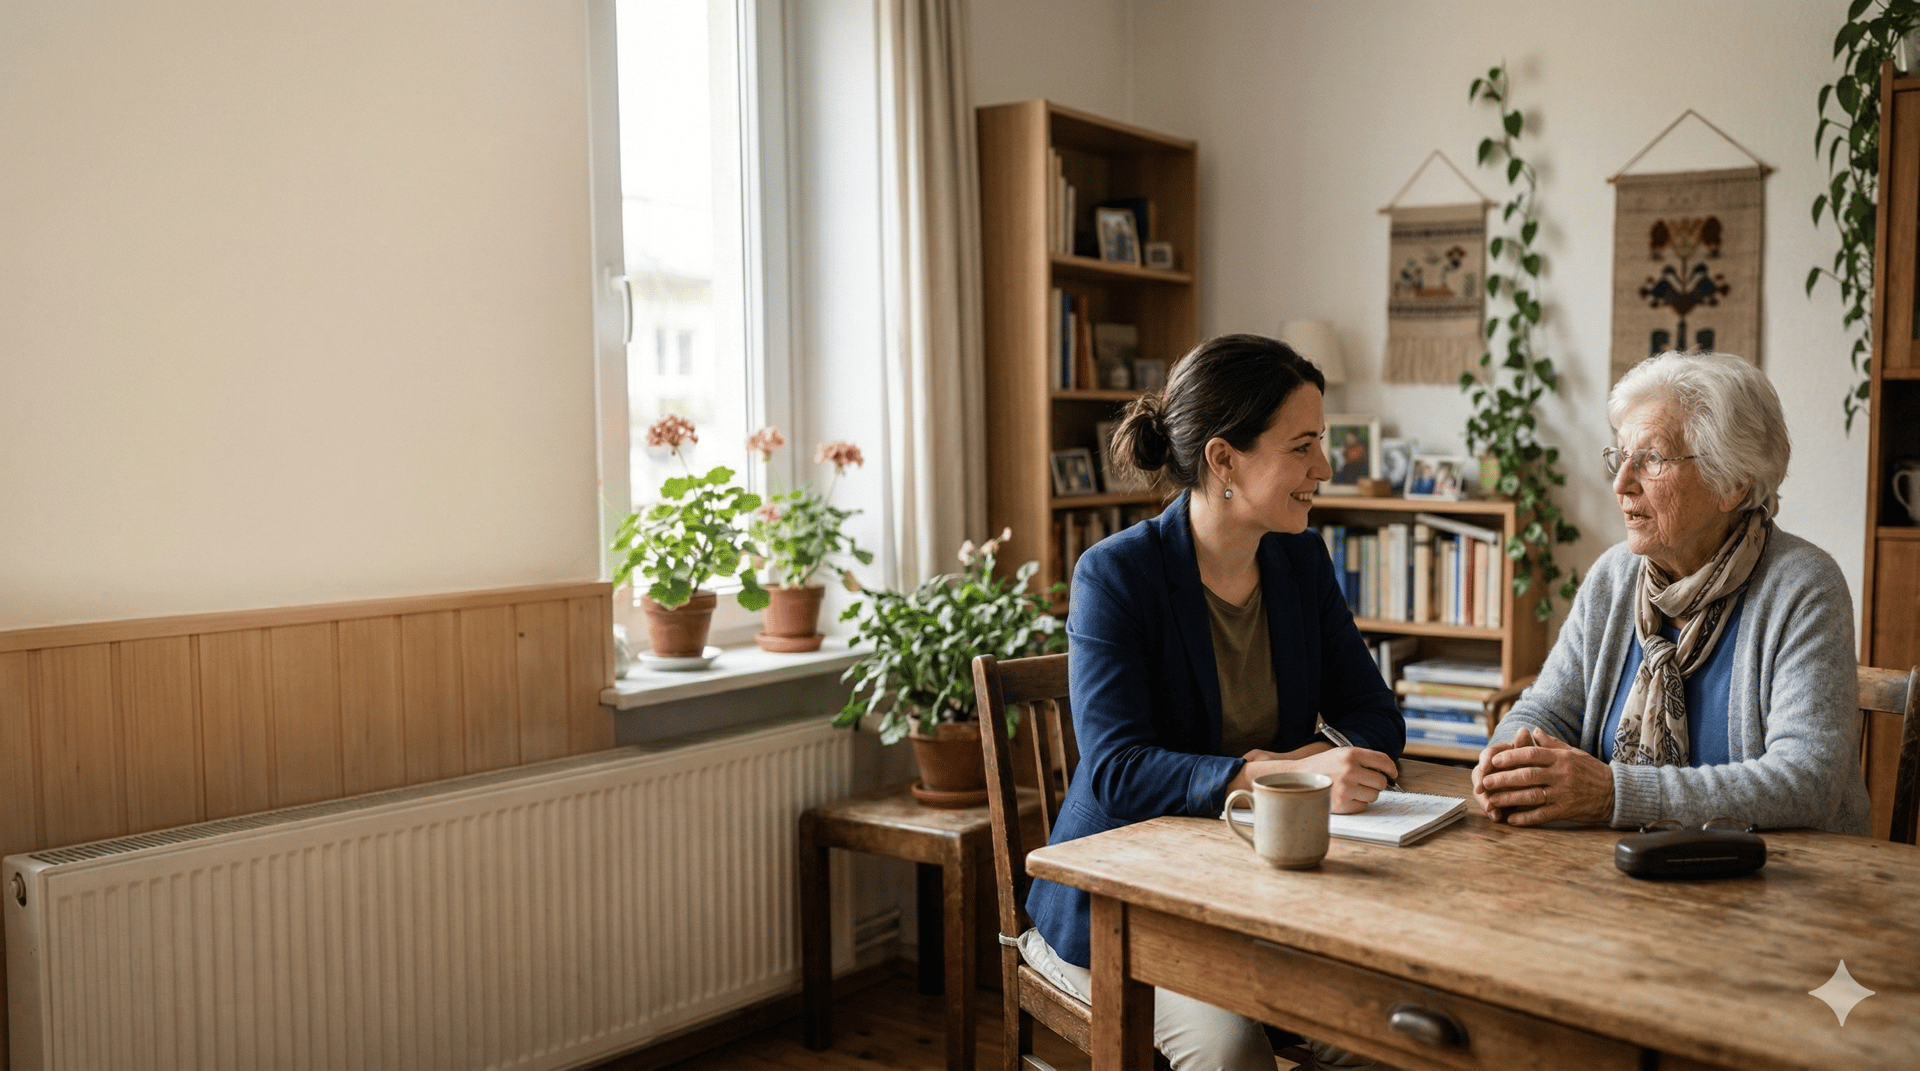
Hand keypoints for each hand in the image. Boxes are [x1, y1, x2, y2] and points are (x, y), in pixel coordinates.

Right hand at [1235, 746, 1396, 813]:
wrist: (1296, 779)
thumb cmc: (1321, 767)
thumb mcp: (1340, 754)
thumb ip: (1363, 759)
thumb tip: (1387, 774)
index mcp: (1351, 754)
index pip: (1383, 761)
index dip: (1391, 769)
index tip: (1392, 774)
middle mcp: (1350, 770)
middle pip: (1381, 781)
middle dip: (1376, 783)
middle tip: (1365, 783)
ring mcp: (1347, 788)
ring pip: (1373, 795)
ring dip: (1366, 794)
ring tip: (1350, 789)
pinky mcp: (1342, 804)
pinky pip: (1362, 806)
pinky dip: (1356, 804)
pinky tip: (1344, 797)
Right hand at [1471, 727, 1532, 822]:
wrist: (1539, 778)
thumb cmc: (1533, 762)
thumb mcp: (1531, 755)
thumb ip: (1526, 745)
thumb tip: (1524, 730)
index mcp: (1498, 755)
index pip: (1487, 755)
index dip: (1485, 761)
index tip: (1485, 767)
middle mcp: (1490, 769)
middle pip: (1479, 775)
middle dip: (1479, 784)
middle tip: (1480, 791)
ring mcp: (1491, 785)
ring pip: (1482, 792)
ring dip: (1484, 801)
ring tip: (1491, 809)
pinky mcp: (1494, 798)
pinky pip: (1490, 804)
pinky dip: (1492, 811)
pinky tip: (1497, 817)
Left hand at [1477, 727, 1613, 825]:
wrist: (1615, 792)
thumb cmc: (1590, 770)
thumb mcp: (1572, 752)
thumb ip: (1551, 743)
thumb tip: (1533, 730)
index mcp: (1561, 758)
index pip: (1531, 754)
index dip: (1511, 757)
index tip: (1494, 760)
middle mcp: (1561, 775)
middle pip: (1527, 776)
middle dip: (1503, 779)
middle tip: (1485, 782)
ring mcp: (1564, 794)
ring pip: (1532, 796)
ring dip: (1509, 799)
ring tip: (1492, 801)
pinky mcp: (1567, 810)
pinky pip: (1543, 815)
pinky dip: (1526, 818)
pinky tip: (1511, 819)